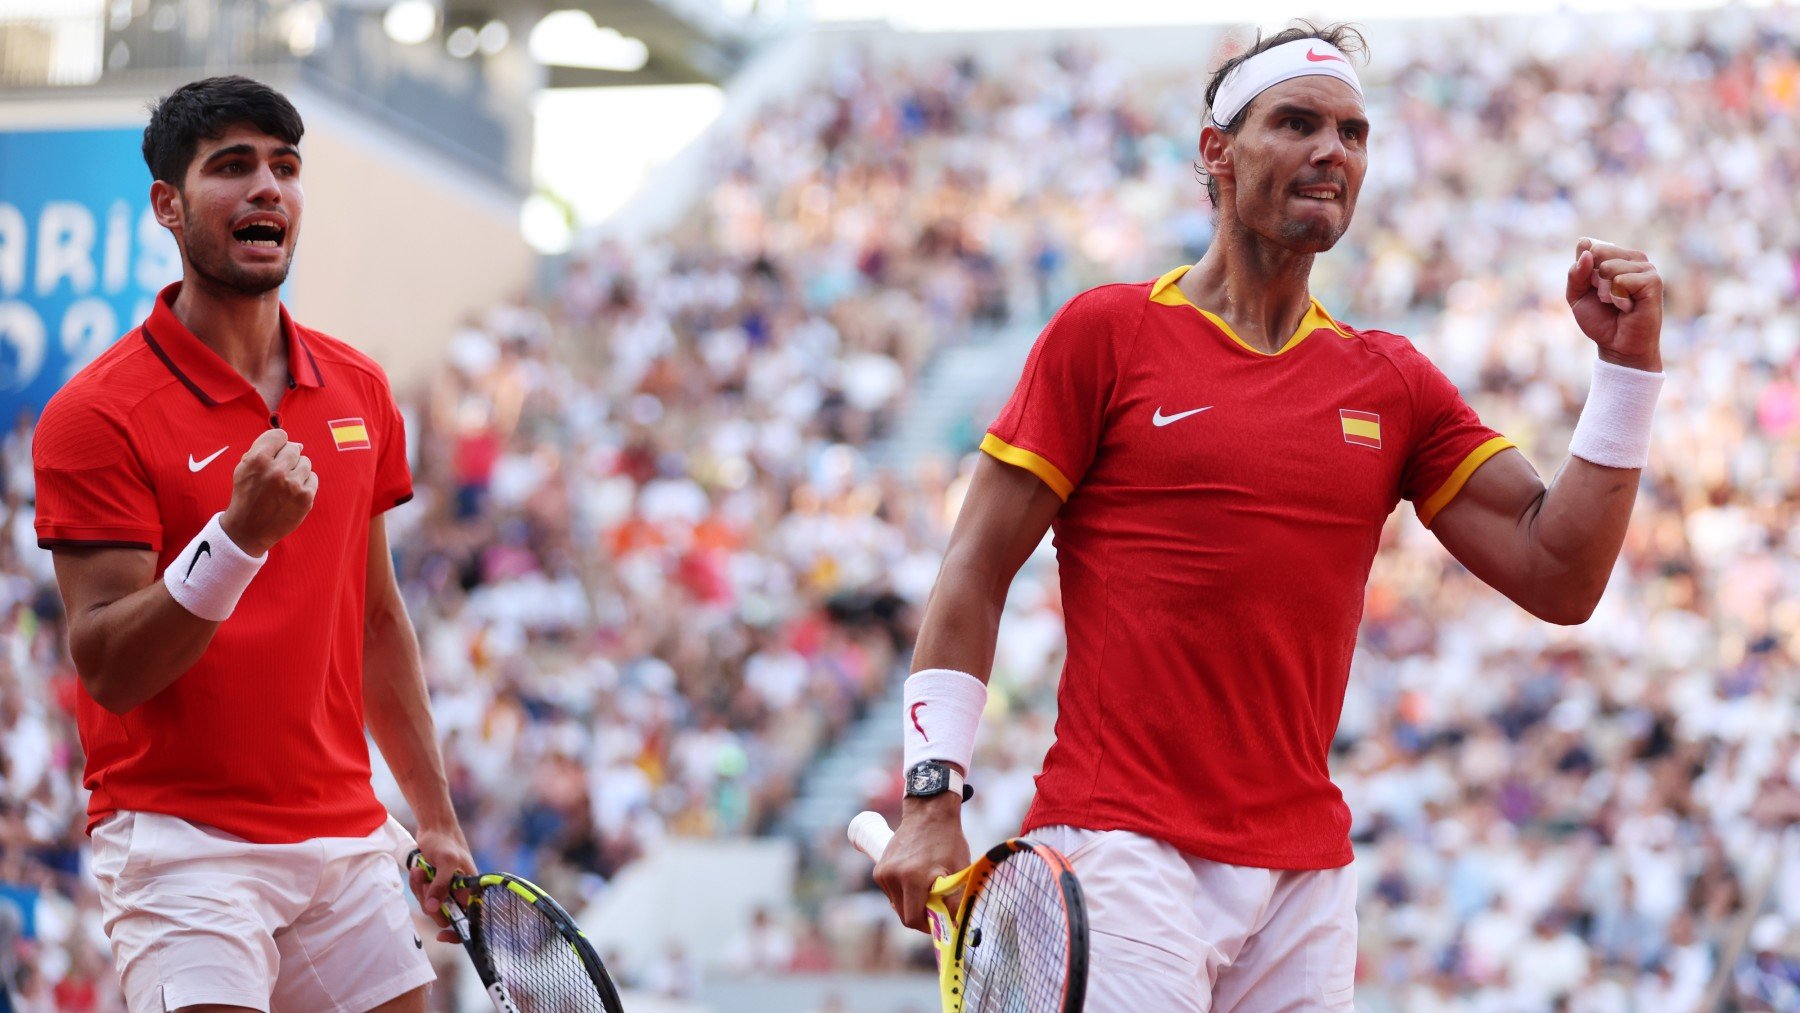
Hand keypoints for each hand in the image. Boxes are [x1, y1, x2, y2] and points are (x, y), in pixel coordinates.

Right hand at [220, 428, 316, 555]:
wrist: (249, 530)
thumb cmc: (247, 495)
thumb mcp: (243, 468)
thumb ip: (263, 450)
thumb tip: (296, 443)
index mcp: (257, 460)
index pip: (280, 435)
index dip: (277, 444)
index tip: (274, 454)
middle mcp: (276, 470)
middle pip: (294, 448)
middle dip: (286, 458)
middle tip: (277, 473)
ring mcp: (293, 484)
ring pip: (306, 462)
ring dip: (297, 470)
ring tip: (284, 484)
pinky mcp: (305, 497)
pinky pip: (313, 478)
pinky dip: (305, 483)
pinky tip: (292, 493)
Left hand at [408, 824, 477, 943]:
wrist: (434, 827)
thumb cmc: (446, 842)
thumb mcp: (447, 862)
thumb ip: (441, 885)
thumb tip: (432, 908)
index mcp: (471, 890)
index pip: (471, 920)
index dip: (458, 933)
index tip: (442, 936)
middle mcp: (460, 893)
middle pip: (443, 915)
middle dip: (430, 902)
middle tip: (426, 883)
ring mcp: (446, 890)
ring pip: (430, 906)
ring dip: (421, 890)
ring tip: (420, 871)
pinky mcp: (433, 886)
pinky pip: (422, 896)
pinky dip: (417, 885)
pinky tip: (417, 871)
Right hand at [873, 793, 969, 931]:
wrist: (929, 813)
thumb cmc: (948, 842)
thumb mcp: (958, 871)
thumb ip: (955, 900)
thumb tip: (956, 926)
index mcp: (914, 877)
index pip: (913, 920)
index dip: (927, 926)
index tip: (939, 921)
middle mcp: (894, 875)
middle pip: (903, 915)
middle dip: (920, 915)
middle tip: (936, 906)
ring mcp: (884, 872)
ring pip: (897, 905)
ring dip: (911, 903)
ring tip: (926, 886)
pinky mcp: (879, 870)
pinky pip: (891, 893)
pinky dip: (903, 893)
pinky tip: (914, 878)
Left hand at [1565, 238, 1663, 371]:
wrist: (1617, 346)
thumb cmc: (1600, 320)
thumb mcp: (1577, 296)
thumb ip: (1575, 272)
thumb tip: (1586, 247)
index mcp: (1616, 256)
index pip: (1589, 247)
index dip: (1583, 272)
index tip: (1593, 289)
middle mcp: (1633, 258)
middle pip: (1598, 252)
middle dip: (1594, 280)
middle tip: (1606, 298)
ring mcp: (1645, 268)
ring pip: (1609, 267)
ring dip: (1606, 292)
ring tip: (1619, 304)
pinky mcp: (1653, 281)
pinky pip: (1622, 280)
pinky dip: (1618, 297)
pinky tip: (1628, 307)